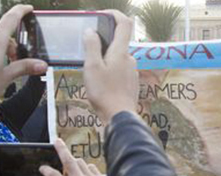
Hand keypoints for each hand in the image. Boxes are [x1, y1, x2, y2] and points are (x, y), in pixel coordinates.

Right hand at [40, 139, 108, 175]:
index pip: (51, 174)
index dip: (45, 169)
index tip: (43, 167)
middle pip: (68, 159)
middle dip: (61, 148)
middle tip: (57, 142)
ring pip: (81, 162)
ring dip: (76, 164)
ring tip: (75, 170)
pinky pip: (93, 168)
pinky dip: (89, 170)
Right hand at [83, 10, 137, 124]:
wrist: (119, 116)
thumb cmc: (105, 93)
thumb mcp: (92, 66)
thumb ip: (91, 46)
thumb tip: (90, 31)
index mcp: (121, 52)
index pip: (124, 23)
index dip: (114, 14)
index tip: (103, 14)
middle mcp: (130, 59)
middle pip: (118, 42)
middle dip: (103, 41)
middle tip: (88, 49)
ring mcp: (132, 71)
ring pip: (118, 58)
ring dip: (105, 59)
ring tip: (92, 71)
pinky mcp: (131, 82)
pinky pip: (120, 70)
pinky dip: (110, 71)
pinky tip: (101, 82)